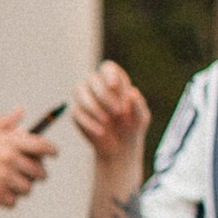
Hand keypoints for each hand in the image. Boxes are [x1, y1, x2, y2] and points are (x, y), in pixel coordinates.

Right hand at [0, 112, 56, 209]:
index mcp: (8, 141)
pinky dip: (8, 198)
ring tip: (10, 182)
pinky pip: (13, 201)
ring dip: (22, 186)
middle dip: (37, 172)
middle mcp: (8, 160)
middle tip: (29, 172)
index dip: (51, 150)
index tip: (52, 153)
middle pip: (40, 171)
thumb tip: (21, 111)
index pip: (42, 146)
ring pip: (27, 188)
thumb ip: (4, 122)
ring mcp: (2, 179)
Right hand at [72, 59, 148, 173]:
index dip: (109, 75)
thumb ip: (138, 105)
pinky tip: (100, 132)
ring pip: (79, 90)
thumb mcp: (141, 118)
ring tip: (106, 121)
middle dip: (104, 95)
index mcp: (115, 82)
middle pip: (93, 79)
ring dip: (92, 105)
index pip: (108, 68)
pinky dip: (88, 121)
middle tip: (118, 112)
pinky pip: (77, 112)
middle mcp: (97, 86)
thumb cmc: (132, 127)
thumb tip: (133, 92)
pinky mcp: (76, 113)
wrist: (120, 148)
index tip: (114, 86)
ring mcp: (85, 98)